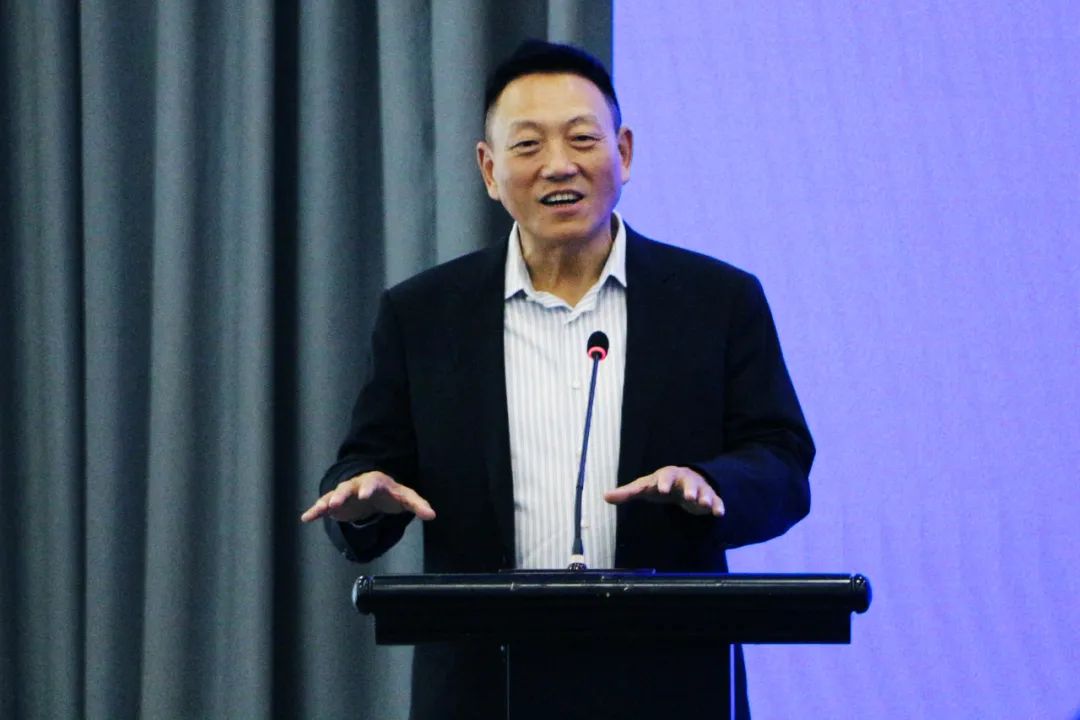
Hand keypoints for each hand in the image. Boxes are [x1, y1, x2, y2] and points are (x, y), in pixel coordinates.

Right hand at [300, 471, 435, 523]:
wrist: (373, 492)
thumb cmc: (390, 494)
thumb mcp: (405, 498)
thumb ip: (418, 505)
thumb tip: (432, 515)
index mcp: (376, 482)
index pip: (374, 482)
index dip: (370, 487)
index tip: (366, 493)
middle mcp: (358, 485)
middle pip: (350, 487)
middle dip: (343, 493)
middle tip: (337, 502)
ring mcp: (345, 494)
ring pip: (335, 495)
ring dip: (328, 501)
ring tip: (321, 509)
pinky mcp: (336, 504)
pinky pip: (324, 506)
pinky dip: (315, 511)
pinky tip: (306, 518)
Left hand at [603, 466, 724, 516]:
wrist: (682, 482)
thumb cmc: (660, 485)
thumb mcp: (645, 488)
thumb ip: (627, 493)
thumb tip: (605, 496)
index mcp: (667, 475)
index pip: (665, 476)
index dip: (663, 482)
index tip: (662, 490)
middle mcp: (684, 479)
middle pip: (688, 481)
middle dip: (689, 488)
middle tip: (689, 497)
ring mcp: (698, 487)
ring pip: (703, 490)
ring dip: (705, 497)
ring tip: (705, 505)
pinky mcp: (709, 497)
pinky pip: (715, 500)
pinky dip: (718, 506)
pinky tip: (719, 514)